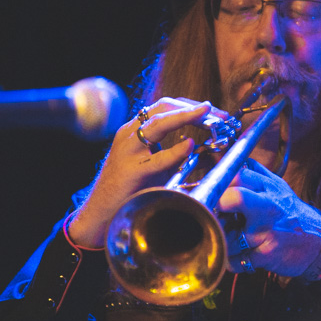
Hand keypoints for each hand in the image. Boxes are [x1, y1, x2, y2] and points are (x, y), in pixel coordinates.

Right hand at [68, 98, 220, 247]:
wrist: (100, 214)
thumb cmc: (131, 191)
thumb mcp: (157, 167)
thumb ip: (177, 155)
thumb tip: (208, 149)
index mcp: (135, 131)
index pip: (166, 107)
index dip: (192, 105)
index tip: (216, 111)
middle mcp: (129, 135)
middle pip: (163, 107)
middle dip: (194, 108)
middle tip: (220, 115)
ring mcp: (128, 151)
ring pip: (157, 124)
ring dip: (186, 117)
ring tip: (208, 116)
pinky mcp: (130, 172)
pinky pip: (156, 159)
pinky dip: (175, 151)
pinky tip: (189, 145)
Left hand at [217, 160, 320, 278]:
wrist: (320, 243)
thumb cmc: (293, 215)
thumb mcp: (279, 188)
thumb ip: (256, 173)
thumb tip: (233, 160)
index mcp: (268, 188)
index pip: (237, 175)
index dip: (219, 185)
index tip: (212, 196)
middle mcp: (268, 207)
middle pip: (234, 198)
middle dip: (217, 208)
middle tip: (217, 217)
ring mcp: (267, 231)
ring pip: (227, 236)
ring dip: (223, 240)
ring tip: (230, 239)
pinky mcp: (267, 254)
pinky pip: (235, 260)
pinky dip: (232, 261)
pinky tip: (240, 255)